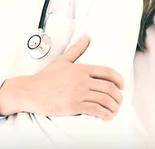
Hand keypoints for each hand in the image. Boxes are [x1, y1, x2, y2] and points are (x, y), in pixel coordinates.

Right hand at [0, 35, 123, 119]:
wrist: (31, 91)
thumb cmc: (46, 77)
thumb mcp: (63, 60)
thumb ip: (77, 49)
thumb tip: (87, 37)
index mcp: (82, 69)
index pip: (107, 72)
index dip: (119, 79)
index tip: (122, 86)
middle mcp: (82, 80)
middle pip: (109, 87)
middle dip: (118, 96)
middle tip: (119, 101)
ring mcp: (78, 93)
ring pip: (104, 100)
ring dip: (114, 107)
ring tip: (114, 110)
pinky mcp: (74, 105)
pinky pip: (95, 110)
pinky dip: (105, 114)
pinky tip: (107, 116)